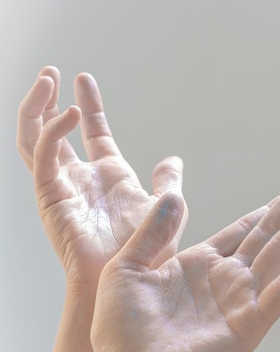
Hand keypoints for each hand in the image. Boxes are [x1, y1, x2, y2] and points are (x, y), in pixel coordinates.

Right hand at [17, 66, 186, 284]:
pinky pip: (43, 155)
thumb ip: (167, 182)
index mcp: (108, 175)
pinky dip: (53, 131)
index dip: (88, 104)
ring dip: (38, 107)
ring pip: (35, 138)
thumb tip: (172, 159)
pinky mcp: (51, 194)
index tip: (84, 78)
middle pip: (54, 130)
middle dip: (50, 100)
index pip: (92, 131)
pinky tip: (69, 114)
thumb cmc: (146, 251)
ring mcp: (63, 185)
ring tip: (48, 79)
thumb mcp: (164, 207)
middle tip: (51, 73)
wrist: (126, 278)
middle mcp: (81, 177)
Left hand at [91, 159, 279, 351]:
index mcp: (198, 265)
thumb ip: (151, 231)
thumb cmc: (120, 330)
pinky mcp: (250, 323)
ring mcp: (241, 300)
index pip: (243, 229)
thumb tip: (173, 194)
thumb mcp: (126, 268)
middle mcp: (226, 279)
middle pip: (270, 231)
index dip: (266, 207)